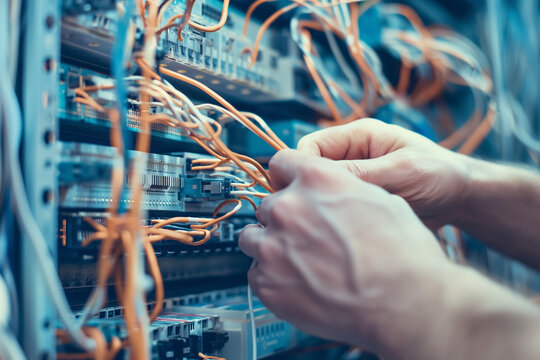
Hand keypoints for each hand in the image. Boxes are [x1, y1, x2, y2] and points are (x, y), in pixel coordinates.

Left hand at [239, 150, 458, 357]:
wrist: (405, 304)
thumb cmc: (402, 253)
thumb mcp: (379, 199)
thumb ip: (340, 188)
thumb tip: (330, 194)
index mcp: (315, 179)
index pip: (280, 163)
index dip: (286, 177)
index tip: (289, 189)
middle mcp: (288, 207)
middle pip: (268, 206)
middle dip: (284, 219)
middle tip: (306, 238)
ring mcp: (272, 247)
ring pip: (253, 238)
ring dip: (270, 246)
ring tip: (298, 263)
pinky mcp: (266, 284)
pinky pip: (256, 273)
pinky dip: (272, 278)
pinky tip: (299, 285)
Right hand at [297, 119, 472, 228]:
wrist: (462, 199)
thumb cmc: (438, 174)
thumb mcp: (400, 171)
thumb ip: (360, 174)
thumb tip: (318, 180)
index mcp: (357, 137)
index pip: (310, 148)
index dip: (299, 168)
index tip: (299, 192)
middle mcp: (350, 157)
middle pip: (310, 171)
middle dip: (307, 191)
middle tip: (311, 215)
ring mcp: (353, 181)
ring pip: (320, 193)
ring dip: (321, 208)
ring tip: (328, 226)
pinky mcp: (358, 202)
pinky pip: (335, 209)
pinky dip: (334, 220)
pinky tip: (340, 233)